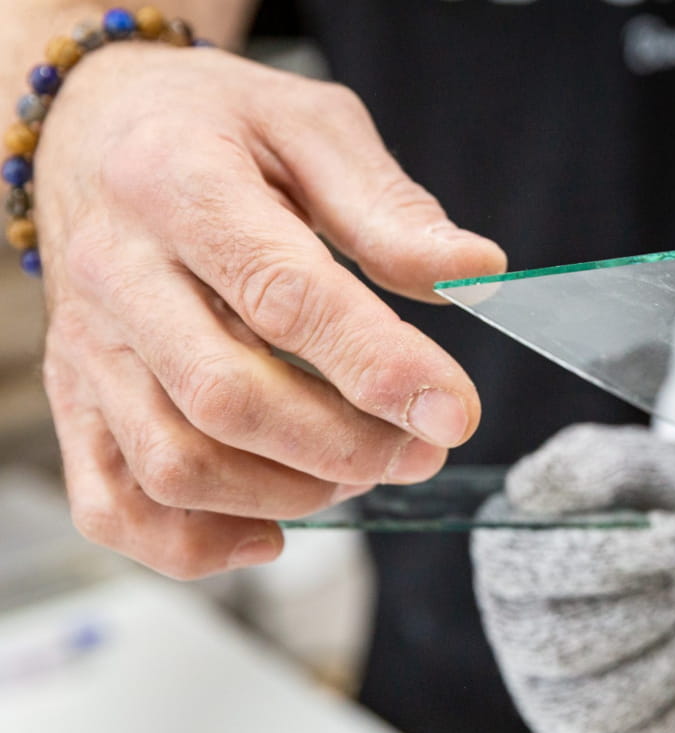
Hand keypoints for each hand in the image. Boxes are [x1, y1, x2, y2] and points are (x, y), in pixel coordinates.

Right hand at [34, 43, 504, 577]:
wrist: (95, 129)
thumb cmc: (218, 126)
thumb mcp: (313, 128)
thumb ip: (391, 210)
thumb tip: (480, 272)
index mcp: (180, 185)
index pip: (282, 296)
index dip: (378, 366)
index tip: (455, 410)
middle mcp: (117, 272)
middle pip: (226, 398)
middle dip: (346, 446)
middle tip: (425, 448)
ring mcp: (87, 347)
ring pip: (173, 464)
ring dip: (289, 493)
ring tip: (363, 469)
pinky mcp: (75, 398)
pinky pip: (114, 504)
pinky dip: (195, 545)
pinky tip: (273, 531)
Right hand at [471, 424, 674, 732]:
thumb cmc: (665, 503)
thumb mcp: (634, 464)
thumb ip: (586, 464)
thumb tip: (528, 494)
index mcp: (503, 552)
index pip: (526, 568)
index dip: (609, 555)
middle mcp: (511, 633)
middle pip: (563, 647)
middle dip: (651, 611)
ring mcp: (547, 701)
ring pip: (597, 710)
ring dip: (674, 661)